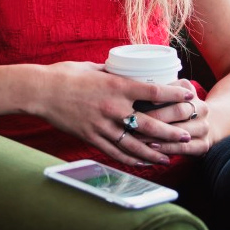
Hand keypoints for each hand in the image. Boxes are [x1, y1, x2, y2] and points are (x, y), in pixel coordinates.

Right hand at [33, 62, 195, 165]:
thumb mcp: (94, 67)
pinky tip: (142, 163)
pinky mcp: (91, 137)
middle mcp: (112, 108)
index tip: (189, 96)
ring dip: (154, 152)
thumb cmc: (65, 75)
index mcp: (115, 86)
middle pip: (149, 124)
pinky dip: (131, 159)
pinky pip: (115, 152)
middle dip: (171, 131)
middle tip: (186, 134)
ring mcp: (102, 125)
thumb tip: (127, 71)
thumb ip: (113, 72)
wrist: (39, 91)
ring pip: (134, 144)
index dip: (174, 95)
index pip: (153, 92)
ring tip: (168, 157)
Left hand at [136, 79, 213, 155]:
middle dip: (155, 118)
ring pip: (180, 132)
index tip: (143, 100)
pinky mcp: (203, 145)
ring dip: (157, 136)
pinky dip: (167, 148)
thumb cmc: (178, 108)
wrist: (208, 123)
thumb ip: (161, 91)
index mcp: (192, 94)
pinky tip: (152, 148)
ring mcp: (204, 128)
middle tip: (135, 122)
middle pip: (179, 112)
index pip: (177, 94)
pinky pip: (183, 148)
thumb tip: (144, 94)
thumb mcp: (172, 95)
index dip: (161, 98)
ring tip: (138, 138)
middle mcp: (202, 109)